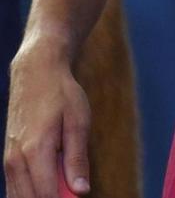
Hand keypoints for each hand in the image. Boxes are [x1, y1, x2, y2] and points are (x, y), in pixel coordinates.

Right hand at [4, 40, 91, 196]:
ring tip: (63, 183)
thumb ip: (78, 159)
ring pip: (20, 196)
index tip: (80, 197)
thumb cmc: (62, 95)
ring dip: (41, 196)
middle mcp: (16, 160)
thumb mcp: (79, 122)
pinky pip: (16, 186)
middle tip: (73, 192)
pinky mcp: (9, 157)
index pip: (47, 196)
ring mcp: (9, 159)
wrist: (35, 73)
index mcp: (35, 151)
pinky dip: (32, 190)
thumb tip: (81, 191)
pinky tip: (51, 181)